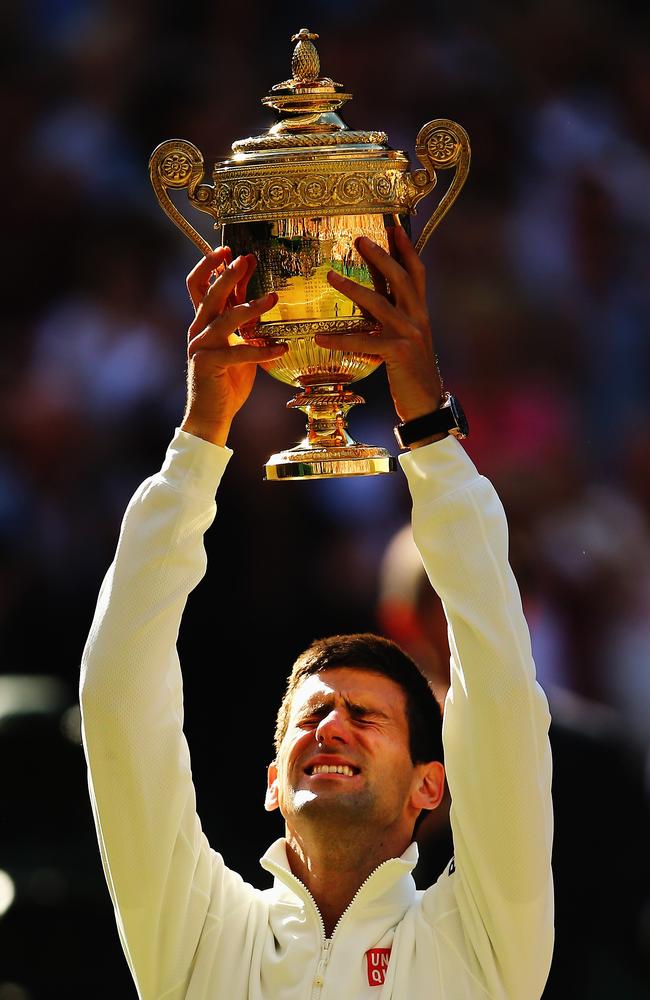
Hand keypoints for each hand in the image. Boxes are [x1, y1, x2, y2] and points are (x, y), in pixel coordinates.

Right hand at [181, 248, 286, 446]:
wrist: (212, 414)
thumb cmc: (228, 379)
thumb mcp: (238, 342)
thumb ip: (243, 321)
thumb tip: (258, 296)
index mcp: (203, 321)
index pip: (199, 284)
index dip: (210, 264)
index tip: (229, 249)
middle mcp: (198, 329)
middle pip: (210, 293)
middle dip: (229, 274)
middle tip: (246, 259)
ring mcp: (201, 346)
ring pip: (226, 318)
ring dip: (251, 307)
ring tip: (274, 299)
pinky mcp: (208, 364)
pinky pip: (239, 352)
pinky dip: (262, 350)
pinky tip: (282, 348)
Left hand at [318, 227, 442, 427]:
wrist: (426, 404)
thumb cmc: (411, 371)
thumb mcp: (406, 338)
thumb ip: (393, 316)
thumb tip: (372, 297)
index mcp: (421, 312)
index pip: (416, 272)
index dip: (406, 248)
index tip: (393, 226)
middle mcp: (418, 318)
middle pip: (400, 278)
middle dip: (380, 256)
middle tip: (359, 238)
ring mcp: (411, 334)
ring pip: (380, 303)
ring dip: (353, 287)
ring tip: (331, 276)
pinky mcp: (399, 353)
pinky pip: (365, 341)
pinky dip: (341, 339)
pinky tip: (320, 339)